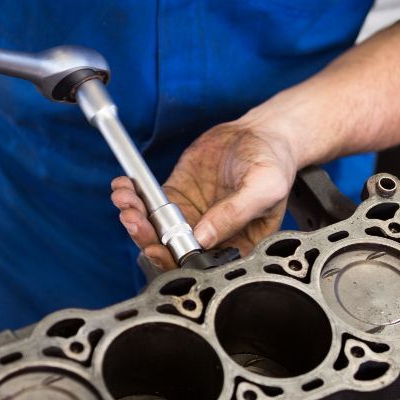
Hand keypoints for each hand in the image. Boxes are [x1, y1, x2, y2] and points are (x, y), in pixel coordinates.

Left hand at [111, 120, 298, 269]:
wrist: (263, 133)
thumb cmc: (274, 164)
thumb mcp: (264, 188)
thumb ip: (236, 213)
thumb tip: (204, 236)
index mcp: (234, 246)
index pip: (198, 265)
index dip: (173, 262)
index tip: (157, 247)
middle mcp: (209, 238)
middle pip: (169, 251)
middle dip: (146, 238)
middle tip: (133, 219)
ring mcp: (189, 217)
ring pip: (154, 229)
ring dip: (134, 217)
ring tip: (125, 198)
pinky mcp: (176, 195)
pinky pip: (149, 203)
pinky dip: (133, 195)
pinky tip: (125, 185)